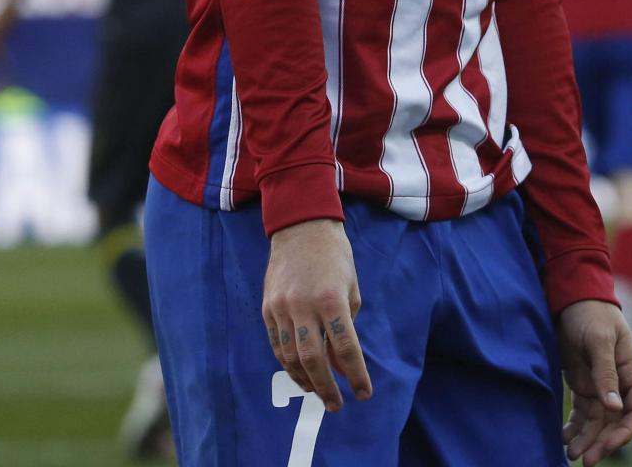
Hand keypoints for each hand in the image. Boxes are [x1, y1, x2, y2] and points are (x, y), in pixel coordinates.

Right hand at [261, 218, 372, 413]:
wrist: (300, 226)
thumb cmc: (334, 257)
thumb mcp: (351, 288)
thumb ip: (347, 326)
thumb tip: (341, 364)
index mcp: (331, 299)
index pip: (345, 348)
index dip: (356, 375)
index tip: (363, 394)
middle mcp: (304, 306)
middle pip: (314, 360)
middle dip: (327, 388)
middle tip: (336, 405)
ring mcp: (282, 308)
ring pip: (291, 357)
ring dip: (305, 380)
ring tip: (318, 392)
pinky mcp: (268, 308)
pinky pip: (277, 344)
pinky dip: (288, 364)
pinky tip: (299, 373)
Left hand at [559, 299, 631, 464]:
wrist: (571, 298)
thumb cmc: (591, 314)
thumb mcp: (599, 340)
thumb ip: (606, 373)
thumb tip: (615, 407)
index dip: (626, 430)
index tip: (608, 445)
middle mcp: (619, 382)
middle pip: (616, 420)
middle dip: (602, 441)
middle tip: (586, 460)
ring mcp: (600, 384)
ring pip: (597, 420)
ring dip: (586, 438)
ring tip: (571, 454)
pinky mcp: (583, 383)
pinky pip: (582, 411)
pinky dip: (574, 425)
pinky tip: (564, 436)